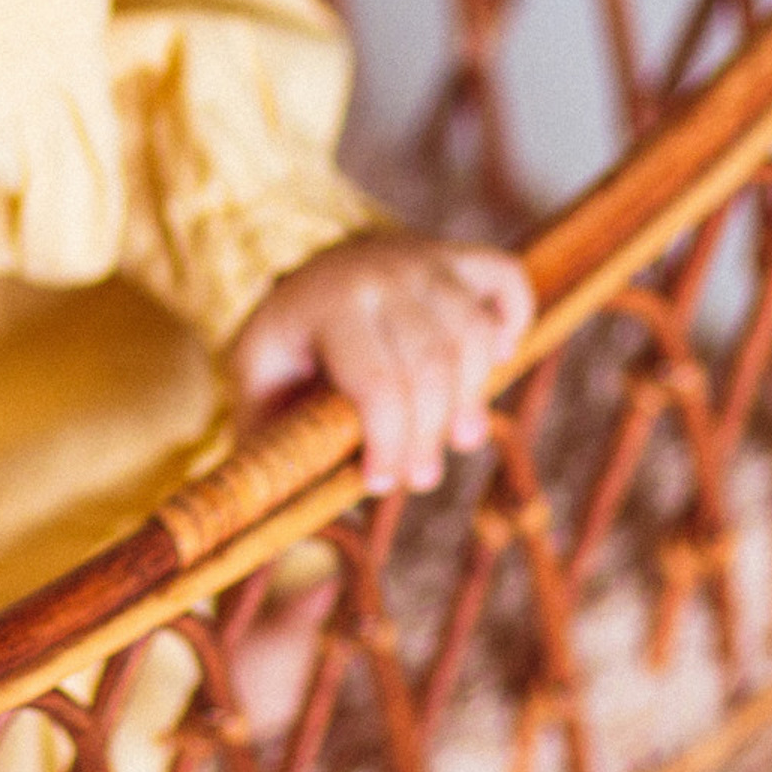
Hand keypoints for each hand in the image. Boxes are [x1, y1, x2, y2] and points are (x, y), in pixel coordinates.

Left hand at [230, 234, 534, 494]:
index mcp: (323, 303)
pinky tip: (495, 358)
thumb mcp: (257, 380)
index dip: (390, 445)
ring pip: (473, 337)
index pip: (377, 384)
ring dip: (472, 399)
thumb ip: (271, 437)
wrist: (310, 270)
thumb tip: (289, 515)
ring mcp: (421, 259)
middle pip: (431, 368)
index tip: (379, 481)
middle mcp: (377, 272)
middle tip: (420, 476)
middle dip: (429, 437)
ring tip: (457, 438)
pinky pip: (507, 280)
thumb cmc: (289, 343)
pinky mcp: (457, 256)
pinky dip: (514, 321)